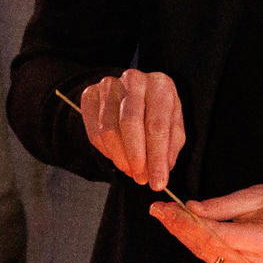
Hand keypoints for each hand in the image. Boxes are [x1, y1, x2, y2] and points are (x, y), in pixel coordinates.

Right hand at [80, 69, 185, 190]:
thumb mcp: (172, 127)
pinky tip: (118, 157)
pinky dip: (106, 151)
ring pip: (108, 129)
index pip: (157, 124)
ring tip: (131, 170)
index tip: (158, 182)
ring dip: (120, 158)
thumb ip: (169, 149)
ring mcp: (109, 84)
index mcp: (160, 84)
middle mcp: (134, 79)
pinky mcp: (90, 95)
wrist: (131, 95)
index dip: (157, 157)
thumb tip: (160, 173)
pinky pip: (94, 131)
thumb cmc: (157, 113)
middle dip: (136, 157)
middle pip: (130, 123)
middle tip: (141, 179)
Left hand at [150, 184, 262, 262]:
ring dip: (184, 236)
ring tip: (165, 215)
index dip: (186, 223)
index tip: (165, 208)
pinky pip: (216, 258)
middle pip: (207, 248)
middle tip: (157, 210)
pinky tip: (182, 228)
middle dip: (179, 228)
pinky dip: (197, 243)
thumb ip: (220, 206)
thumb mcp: (253, 195)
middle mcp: (257, 262)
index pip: (215, 235)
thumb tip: (190, 209)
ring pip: (208, 255)